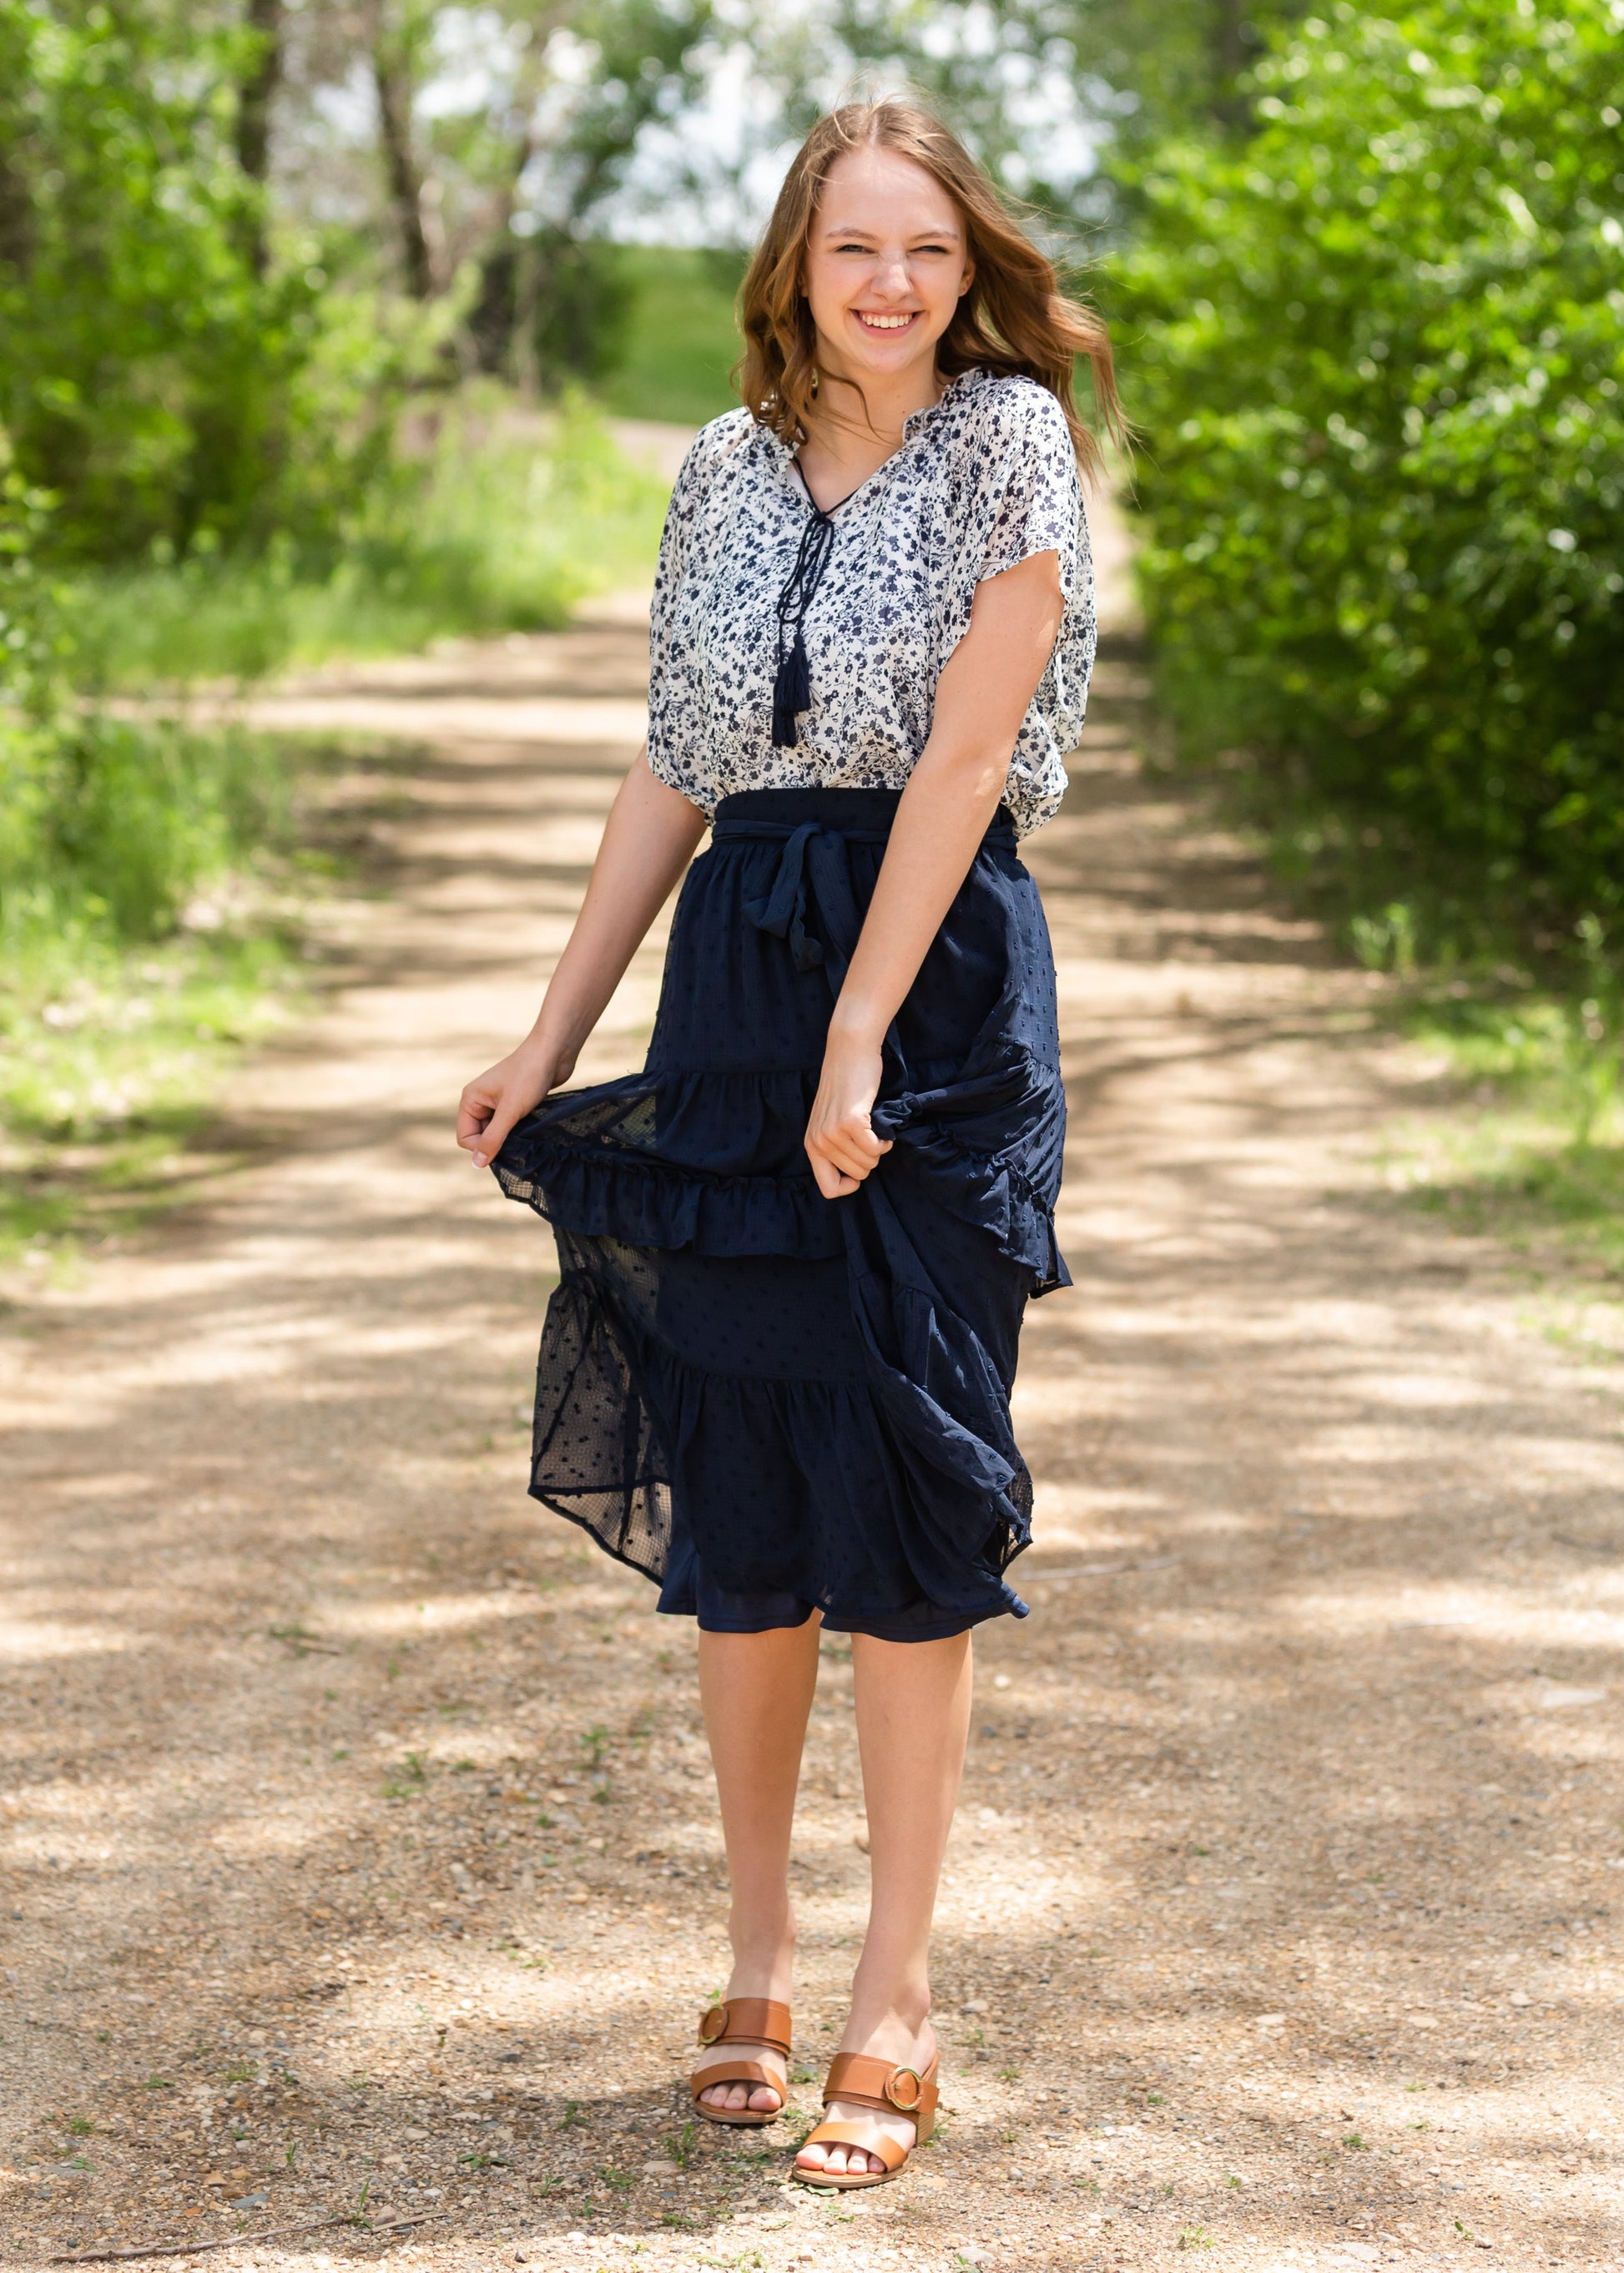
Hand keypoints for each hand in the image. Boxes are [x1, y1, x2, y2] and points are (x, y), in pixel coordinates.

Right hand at [456, 1036, 572, 1168]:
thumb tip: (476, 1164)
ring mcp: (497, 1102)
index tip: (504, 1146)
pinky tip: (530, 1126)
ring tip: (525, 1130)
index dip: (482, 1147)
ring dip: (509, 1137)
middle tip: (518, 1138)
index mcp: (471, 1099)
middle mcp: (480, 1101)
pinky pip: (510, 1125)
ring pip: (496, 1132)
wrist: (553, 1052)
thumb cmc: (529, 1076)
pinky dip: (518, 1130)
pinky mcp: (514, 1103)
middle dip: (496, 1142)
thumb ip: (493, 1138)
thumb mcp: (509, 1111)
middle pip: (480, 1136)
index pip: (465, 1137)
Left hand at [804, 1027, 891, 1198]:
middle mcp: (818, 1142)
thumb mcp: (830, 1121)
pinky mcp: (850, 1122)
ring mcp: (833, 1133)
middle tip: (869, 1137)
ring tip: (874, 1130)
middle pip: (856, 1176)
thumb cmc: (846, 1086)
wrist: (849, 1052)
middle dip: (870, 1160)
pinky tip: (881, 1127)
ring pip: (868, 1164)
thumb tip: (854, 1175)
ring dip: (878, 1149)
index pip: (829, 1189)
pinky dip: (884, 1141)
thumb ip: (834, 1147)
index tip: (859, 1164)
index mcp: (811, 1145)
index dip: (850, 1184)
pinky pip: (875, 1149)